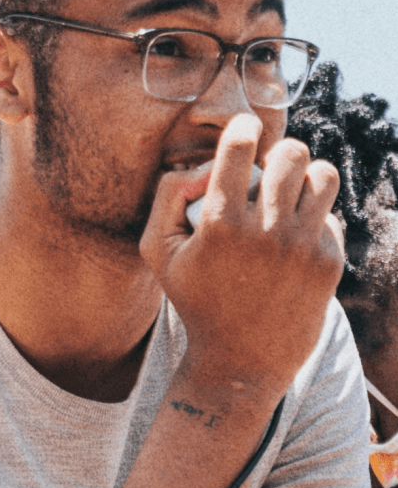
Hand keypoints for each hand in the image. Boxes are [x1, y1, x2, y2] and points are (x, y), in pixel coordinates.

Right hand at [140, 113, 343, 400]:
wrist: (240, 359)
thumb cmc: (194, 299)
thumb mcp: (157, 252)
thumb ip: (166, 198)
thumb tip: (202, 167)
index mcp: (220, 224)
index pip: (240, 148)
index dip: (243, 127)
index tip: (245, 128)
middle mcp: (265, 232)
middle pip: (291, 153)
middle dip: (279, 154)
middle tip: (270, 170)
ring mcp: (302, 247)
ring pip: (323, 176)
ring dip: (306, 177)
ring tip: (292, 192)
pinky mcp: (329, 263)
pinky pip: (330, 215)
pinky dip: (312, 219)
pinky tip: (293, 238)